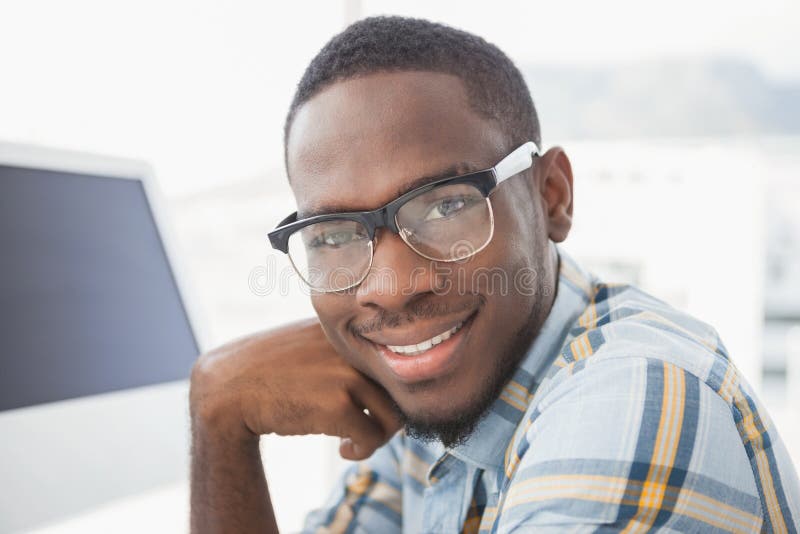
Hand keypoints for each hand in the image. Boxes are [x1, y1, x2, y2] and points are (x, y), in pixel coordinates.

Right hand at [189, 318, 401, 459]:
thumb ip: (341, 347)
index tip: (374, 402)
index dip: (391, 386)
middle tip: (371, 426)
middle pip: (401, 386)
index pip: (393, 356)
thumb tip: (380, 366)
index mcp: (348, 330)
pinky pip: (373, 436)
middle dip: (390, 413)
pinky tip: (343, 450)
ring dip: (380, 435)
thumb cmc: (269, 370)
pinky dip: (362, 449)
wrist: (228, 390)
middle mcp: (353, 348)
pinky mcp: (339, 406)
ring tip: (356, 440)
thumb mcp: (308, 342)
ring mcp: (347, 375)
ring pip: (394, 413)